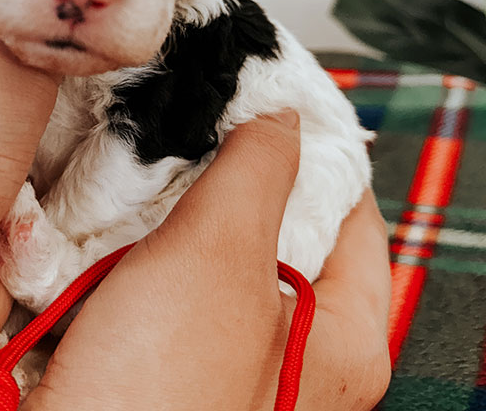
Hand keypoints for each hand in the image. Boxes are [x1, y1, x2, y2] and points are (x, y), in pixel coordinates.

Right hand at [21, 113, 391, 410]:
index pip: (356, 215)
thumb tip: (283, 116)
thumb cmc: (159, 388)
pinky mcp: (174, 350)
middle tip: (214, 118)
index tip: (282, 102)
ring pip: (223, 245)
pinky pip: (175, 269)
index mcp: (341, 337)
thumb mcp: (220, 254)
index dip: (322, 151)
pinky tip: (129, 204)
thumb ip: (260, 169)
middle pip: (286, 227)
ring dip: (191, 201)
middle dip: (245, 171)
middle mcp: (295, 350)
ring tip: (168, 151)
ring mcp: (230, 351)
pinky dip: (155, 233)